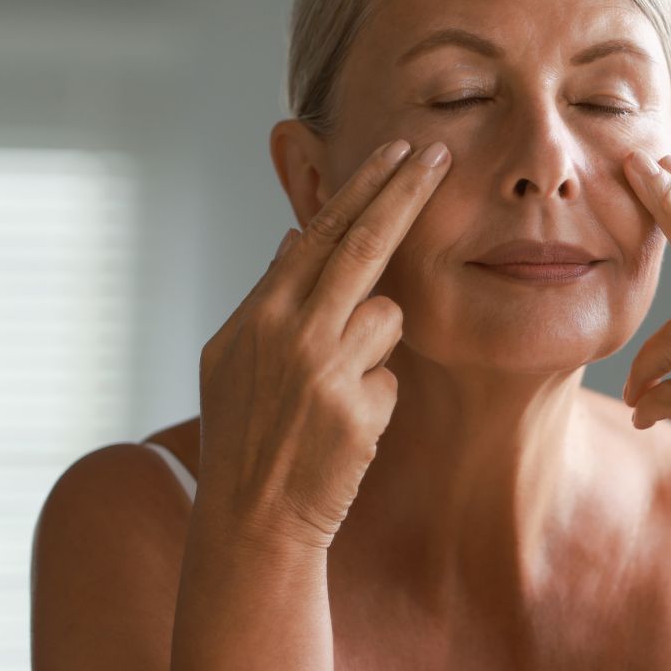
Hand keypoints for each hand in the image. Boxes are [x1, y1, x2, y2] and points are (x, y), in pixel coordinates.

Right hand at [194, 138, 451, 551]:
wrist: (251, 520)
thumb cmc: (243, 434)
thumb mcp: (233, 359)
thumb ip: (268, 297)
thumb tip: (298, 239)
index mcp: (259, 313)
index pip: (321, 232)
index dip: (363, 188)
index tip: (396, 150)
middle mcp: (292, 332)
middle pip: (363, 244)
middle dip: (405, 193)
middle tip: (437, 154)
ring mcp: (327, 370)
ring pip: (388, 317)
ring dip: (373, 344)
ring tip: (330, 392)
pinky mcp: (360, 410)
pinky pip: (390, 378)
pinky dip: (374, 397)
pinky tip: (340, 430)